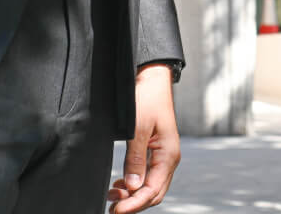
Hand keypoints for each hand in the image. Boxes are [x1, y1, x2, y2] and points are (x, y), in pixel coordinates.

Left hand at [107, 64, 179, 210]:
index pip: (153, 191)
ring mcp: (163, 156)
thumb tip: (133, 186)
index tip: (116, 210)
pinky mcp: (155, 152)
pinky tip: (120, 184)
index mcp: (168, 155)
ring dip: (133, 195)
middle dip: (134, 203)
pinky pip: (148, 176)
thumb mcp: (138, 129)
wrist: (152, 79)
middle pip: (154, 193)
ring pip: (151, 187)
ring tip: (112, 196)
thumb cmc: (147, 99)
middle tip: (111, 207)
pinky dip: (134, 185)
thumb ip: (136, 159)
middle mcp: (169, 159)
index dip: (134, 204)